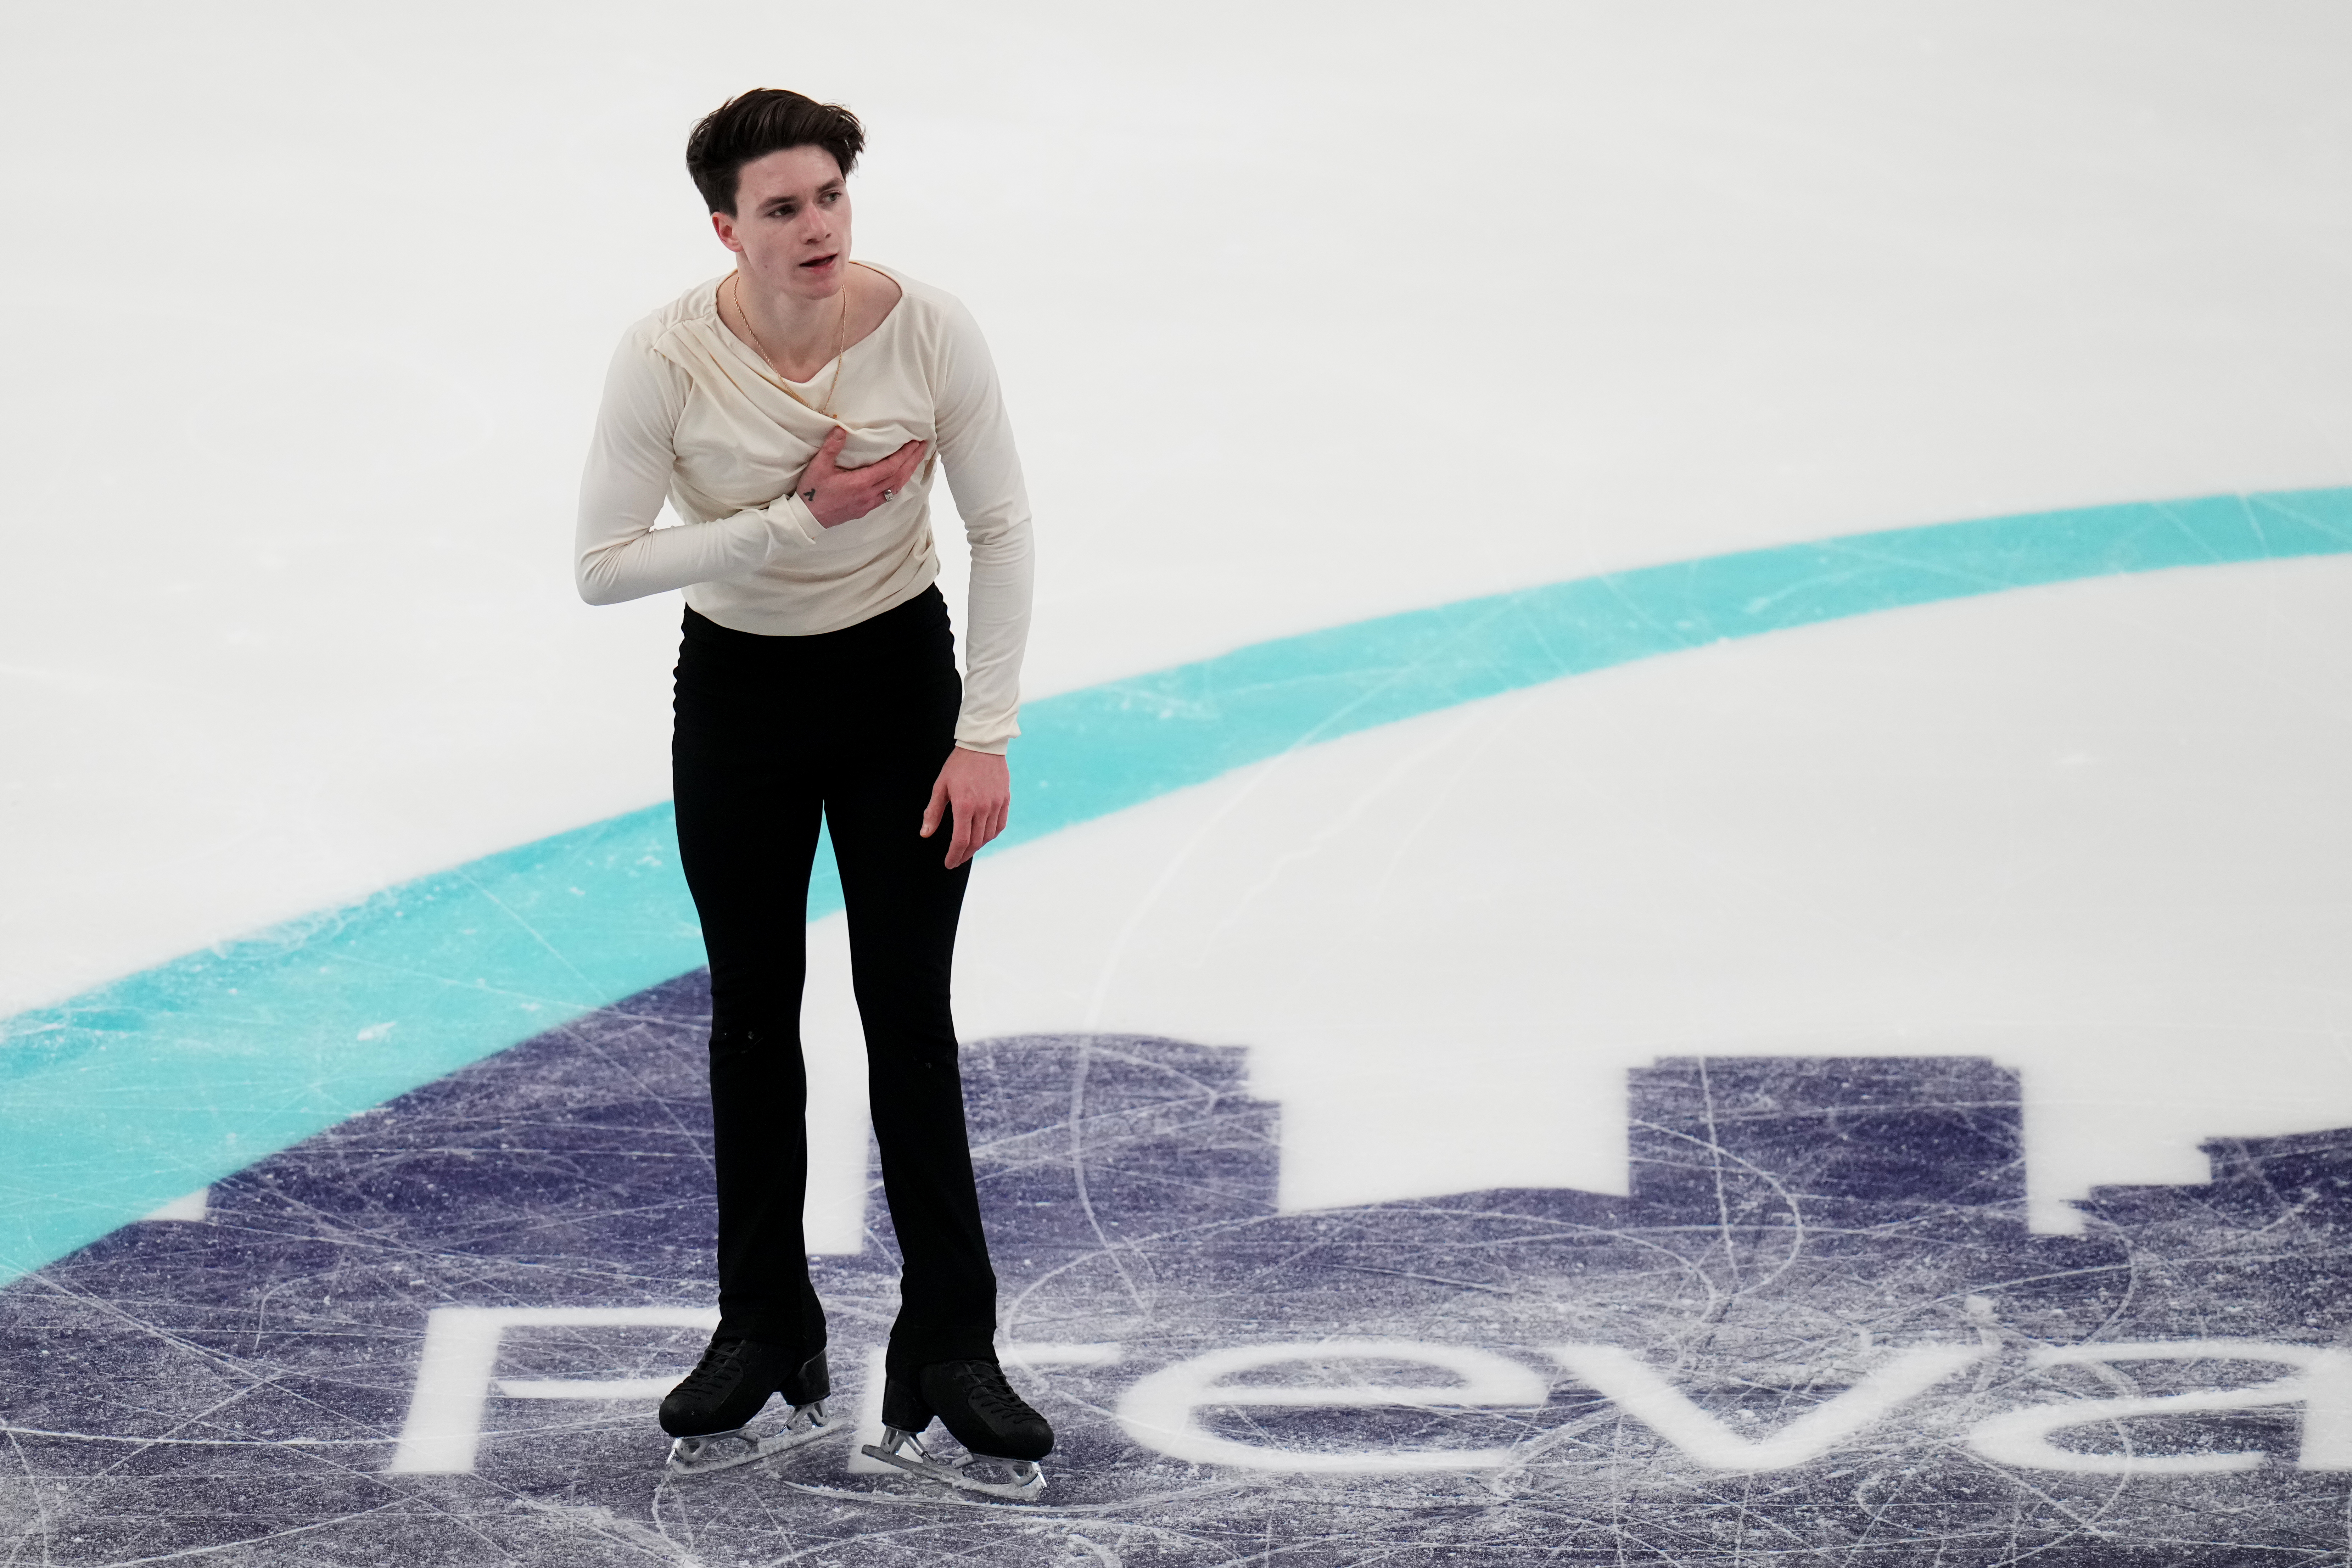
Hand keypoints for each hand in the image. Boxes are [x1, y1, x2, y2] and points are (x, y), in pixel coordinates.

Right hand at [793, 427, 924, 528]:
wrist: (807, 518)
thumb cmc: (812, 492)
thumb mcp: (819, 466)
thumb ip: (831, 447)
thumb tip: (840, 429)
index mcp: (860, 483)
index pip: (890, 467)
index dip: (904, 455)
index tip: (915, 443)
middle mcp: (869, 495)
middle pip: (898, 477)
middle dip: (912, 461)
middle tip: (923, 447)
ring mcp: (868, 504)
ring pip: (896, 488)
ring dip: (908, 473)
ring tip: (916, 460)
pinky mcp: (865, 509)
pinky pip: (888, 496)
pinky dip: (898, 484)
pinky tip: (900, 478)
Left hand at [920, 746, 1009, 868]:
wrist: (982, 745)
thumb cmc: (958, 765)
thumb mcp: (940, 787)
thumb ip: (933, 812)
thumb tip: (925, 833)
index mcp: (964, 806)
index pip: (960, 841)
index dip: (954, 856)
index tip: (949, 863)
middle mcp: (982, 808)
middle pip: (975, 842)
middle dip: (964, 855)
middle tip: (956, 860)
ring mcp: (996, 804)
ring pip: (988, 836)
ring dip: (977, 846)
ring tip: (967, 848)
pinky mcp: (1005, 800)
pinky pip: (1000, 825)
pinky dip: (991, 835)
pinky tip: (983, 836)